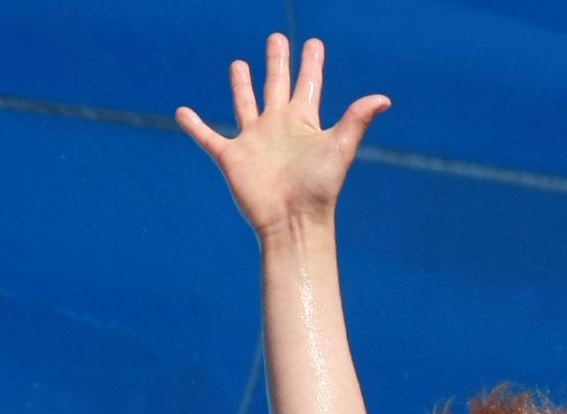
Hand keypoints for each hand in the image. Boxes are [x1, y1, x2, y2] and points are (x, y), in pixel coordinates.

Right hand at [175, 34, 389, 237]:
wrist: (293, 222)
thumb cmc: (319, 188)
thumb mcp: (340, 148)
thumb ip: (356, 120)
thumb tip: (384, 98)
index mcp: (303, 122)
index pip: (308, 84)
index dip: (311, 63)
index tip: (314, 43)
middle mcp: (278, 127)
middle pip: (276, 85)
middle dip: (277, 62)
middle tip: (277, 38)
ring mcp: (254, 142)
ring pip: (245, 104)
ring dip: (242, 85)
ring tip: (238, 64)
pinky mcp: (232, 158)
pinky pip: (208, 138)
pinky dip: (194, 126)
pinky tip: (182, 112)